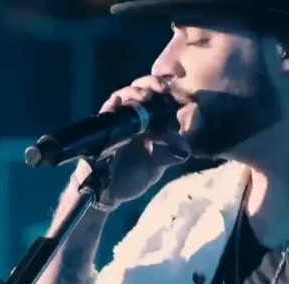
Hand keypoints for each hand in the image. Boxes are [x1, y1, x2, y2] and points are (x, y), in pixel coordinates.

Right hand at [72, 75, 188, 208]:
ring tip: (144, 95)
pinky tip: (117, 102)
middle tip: (162, 86)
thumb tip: (186, 146)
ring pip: (123, 96)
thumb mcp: (158, 165)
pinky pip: (105, 113)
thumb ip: (173, 151)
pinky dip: (112, 105)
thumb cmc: (133, 177)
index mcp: (148, 123)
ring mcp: (116, 122)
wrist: (109, 194)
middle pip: (140, 90)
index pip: (156, 96)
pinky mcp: (102, 130)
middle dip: (150, 83)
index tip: (175, 85)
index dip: (164, 87)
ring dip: (134, 92)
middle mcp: (132, 118)